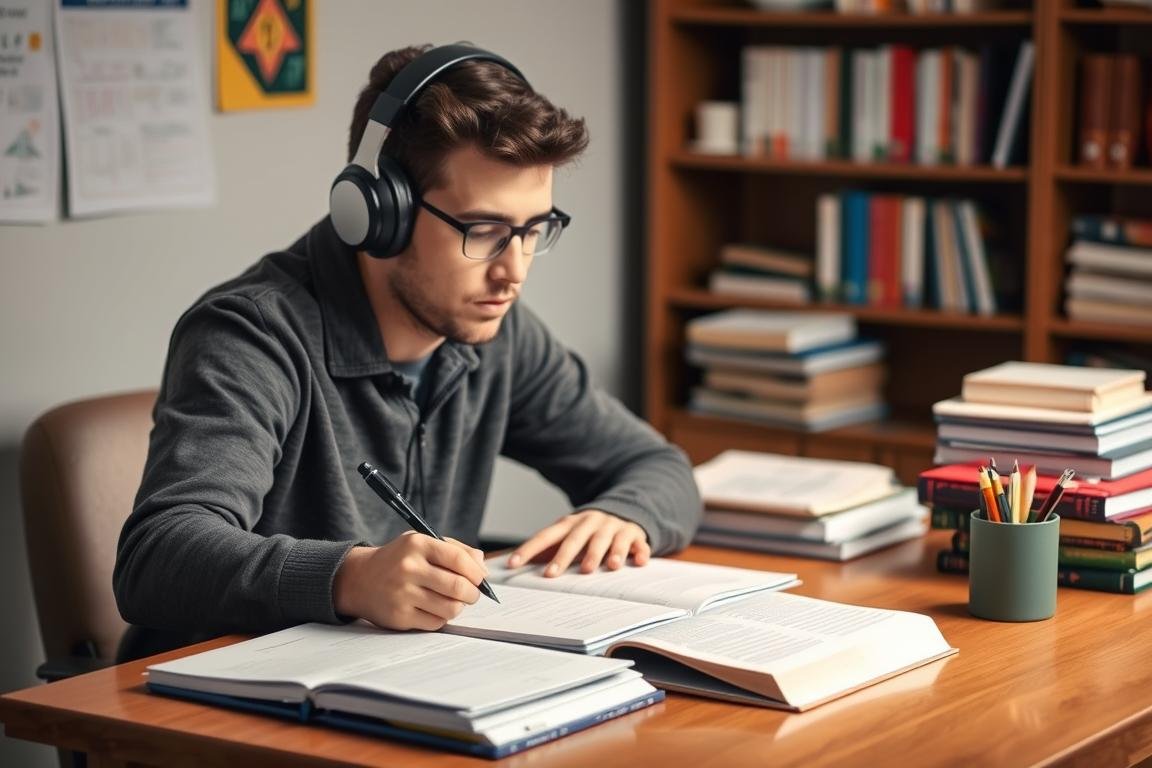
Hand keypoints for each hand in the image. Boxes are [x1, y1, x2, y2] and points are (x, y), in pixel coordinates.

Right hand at [333, 533, 486, 630]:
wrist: (359, 579)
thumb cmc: (398, 560)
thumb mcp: (422, 543)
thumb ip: (455, 550)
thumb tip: (483, 566)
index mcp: (417, 545)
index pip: (458, 559)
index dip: (476, 572)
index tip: (479, 578)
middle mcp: (408, 568)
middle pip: (458, 587)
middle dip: (472, 594)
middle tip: (472, 594)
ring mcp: (402, 594)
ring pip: (450, 608)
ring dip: (458, 607)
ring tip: (453, 601)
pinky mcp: (399, 617)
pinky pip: (435, 623)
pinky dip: (441, 618)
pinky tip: (434, 609)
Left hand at [506, 510, 650, 576]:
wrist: (625, 511)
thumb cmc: (589, 532)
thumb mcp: (569, 534)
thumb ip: (549, 549)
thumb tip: (515, 564)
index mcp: (570, 523)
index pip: (546, 536)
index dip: (529, 549)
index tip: (513, 564)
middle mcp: (591, 522)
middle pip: (576, 539)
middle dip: (564, 556)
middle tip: (552, 574)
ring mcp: (614, 527)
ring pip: (608, 540)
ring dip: (605, 553)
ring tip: (604, 568)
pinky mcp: (634, 534)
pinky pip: (638, 543)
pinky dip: (639, 552)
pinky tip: (639, 562)